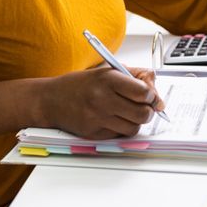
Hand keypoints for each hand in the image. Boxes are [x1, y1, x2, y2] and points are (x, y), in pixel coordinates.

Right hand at [39, 66, 164, 138]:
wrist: (51, 99)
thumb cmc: (82, 84)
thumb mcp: (107, 70)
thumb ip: (135, 75)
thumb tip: (156, 92)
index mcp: (108, 79)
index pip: (143, 92)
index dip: (151, 95)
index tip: (149, 96)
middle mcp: (102, 99)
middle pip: (142, 113)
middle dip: (148, 111)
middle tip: (145, 108)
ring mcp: (97, 118)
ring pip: (134, 127)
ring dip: (136, 122)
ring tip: (128, 113)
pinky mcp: (93, 133)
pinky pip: (119, 135)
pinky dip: (122, 129)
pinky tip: (114, 119)